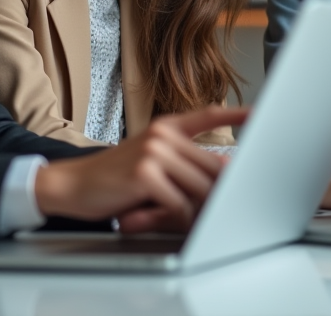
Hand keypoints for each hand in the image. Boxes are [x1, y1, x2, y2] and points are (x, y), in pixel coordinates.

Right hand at [34, 106, 248, 232]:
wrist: (72, 185)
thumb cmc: (113, 179)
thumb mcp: (150, 162)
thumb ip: (183, 164)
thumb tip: (221, 176)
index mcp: (166, 127)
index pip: (207, 116)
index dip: (235, 115)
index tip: (258, 113)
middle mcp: (162, 135)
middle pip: (211, 166)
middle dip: (215, 192)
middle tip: (217, 209)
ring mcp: (154, 152)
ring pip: (198, 186)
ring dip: (196, 208)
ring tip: (182, 217)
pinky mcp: (145, 174)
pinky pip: (179, 203)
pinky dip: (177, 217)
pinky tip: (163, 218)